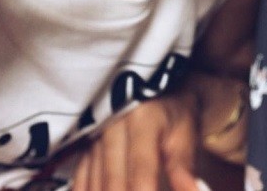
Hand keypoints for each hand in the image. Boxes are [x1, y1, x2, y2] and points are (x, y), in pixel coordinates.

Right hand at [71, 73, 248, 190]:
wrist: (156, 86)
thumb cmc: (176, 111)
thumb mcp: (186, 132)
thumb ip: (184, 168)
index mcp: (141, 120)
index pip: (140, 174)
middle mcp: (111, 128)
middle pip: (112, 186)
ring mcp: (93, 140)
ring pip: (93, 188)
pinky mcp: (84, 151)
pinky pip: (80, 184)